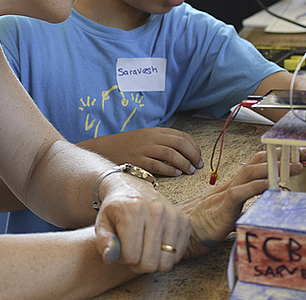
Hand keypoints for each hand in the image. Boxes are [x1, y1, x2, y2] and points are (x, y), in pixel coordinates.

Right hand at [81, 127, 202, 176]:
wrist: (105, 148)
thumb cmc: (129, 146)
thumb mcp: (146, 138)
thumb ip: (163, 141)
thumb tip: (185, 151)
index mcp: (156, 131)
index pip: (182, 135)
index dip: (194, 147)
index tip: (199, 156)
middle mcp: (151, 138)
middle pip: (180, 143)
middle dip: (193, 155)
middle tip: (198, 165)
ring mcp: (144, 148)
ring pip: (171, 154)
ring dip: (184, 163)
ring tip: (189, 171)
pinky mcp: (137, 160)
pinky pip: (157, 165)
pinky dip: (170, 169)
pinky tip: (176, 173)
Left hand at [94, 173, 190, 273]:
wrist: (133, 187)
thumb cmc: (116, 209)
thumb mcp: (102, 223)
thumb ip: (102, 242)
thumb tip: (110, 257)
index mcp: (133, 210)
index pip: (131, 257)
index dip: (122, 258)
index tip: (120, 248)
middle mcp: (157, 211)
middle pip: (150, 263)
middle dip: (138, 264)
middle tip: (132, 250)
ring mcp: (173, 216)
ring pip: (166, 263)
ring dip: (154, 261)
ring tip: (144, 248)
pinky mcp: (184, 221)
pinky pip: (178, 255)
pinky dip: (166, 255)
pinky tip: (156, 244)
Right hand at [180, 147, 305, 257]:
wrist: (190, 235)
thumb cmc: (211, 225)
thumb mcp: (236, 210)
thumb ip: (249, 204)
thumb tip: (270, 203)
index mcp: (237, 184)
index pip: (259, 162)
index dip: (279, 155)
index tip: (301, 154)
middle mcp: (233, 184)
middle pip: (258, 161)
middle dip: (283, 155)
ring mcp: (227, 193)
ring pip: (251, 172)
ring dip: (275, 168)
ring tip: (295, 167)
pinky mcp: (224, 208)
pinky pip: (240, 193)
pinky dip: (257, 187)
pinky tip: (271, 185)